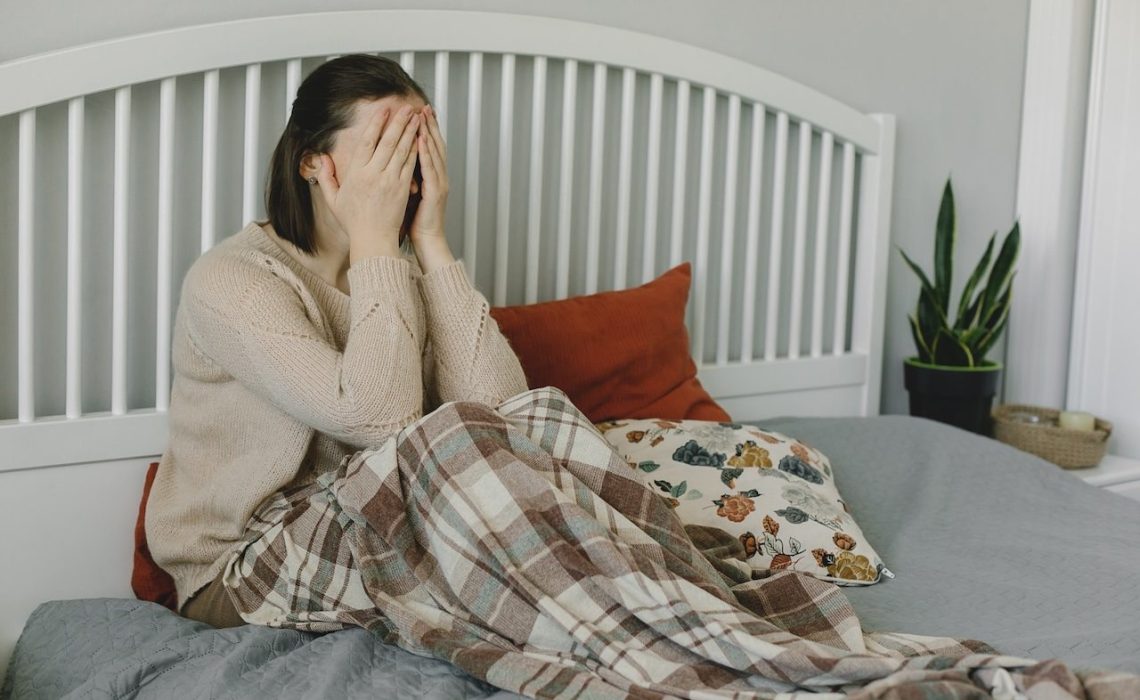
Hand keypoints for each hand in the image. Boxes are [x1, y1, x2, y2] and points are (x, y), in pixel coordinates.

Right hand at [312, 104, 421, 249]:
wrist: (373, 239)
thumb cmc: (354, 222)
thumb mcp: (333, 199)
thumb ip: (326, 177)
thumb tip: (322, 158)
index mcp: (356, 174)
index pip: (367, 142)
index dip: (376, 124)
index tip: (383, 110)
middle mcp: (374, 174)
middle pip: (388, 141)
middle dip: (398, 122)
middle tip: (405, 107)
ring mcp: (390, 181)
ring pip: (402, 150)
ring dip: (410, 131)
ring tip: (416, 117)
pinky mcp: (403, 188)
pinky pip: (410, 164)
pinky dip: (416, 150)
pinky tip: (421, 138)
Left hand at [409, 104, 448, 245]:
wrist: (427, 240)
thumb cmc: (415, 220)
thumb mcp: (407, 193)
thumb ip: (403, 176)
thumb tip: (391, 163)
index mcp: (430, 176)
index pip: (427, 147)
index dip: (424, 129)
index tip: (417, 112)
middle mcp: (438, 176)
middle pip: (434, 144)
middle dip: (428, 125)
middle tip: (423, 107)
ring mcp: (439, 183)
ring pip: (434, 153)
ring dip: (428, 133)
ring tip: (422, 116)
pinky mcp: (435, 192)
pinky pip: (430, 170)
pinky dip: (426, 153)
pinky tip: (420, 140)